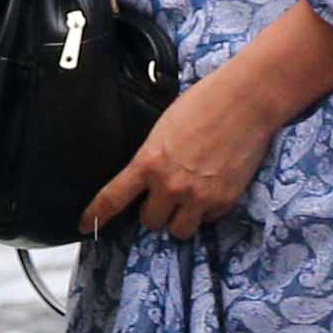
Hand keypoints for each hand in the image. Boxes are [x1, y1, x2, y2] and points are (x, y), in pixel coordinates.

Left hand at [83, 59, 286, 238]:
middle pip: (150, 222)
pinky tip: (213, 187)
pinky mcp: (224, 201)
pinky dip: (207, 210)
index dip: (96, 215)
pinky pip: (208, 220)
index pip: (114, 197)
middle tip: (166, 194)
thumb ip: (152, 157)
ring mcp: (198, 196)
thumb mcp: (164, 128)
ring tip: (189, 199)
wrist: (246, 101)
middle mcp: (170, 184)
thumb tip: (147, 178)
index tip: (86, 226)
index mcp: (149, 161)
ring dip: (180, 218)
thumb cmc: (204, 103)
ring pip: (179, 230)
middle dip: (156, 210)